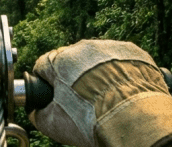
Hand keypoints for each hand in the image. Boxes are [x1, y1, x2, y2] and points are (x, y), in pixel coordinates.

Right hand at [29, 40, 171, 146]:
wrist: (134, 121)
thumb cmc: (91, 121)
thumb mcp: (53, 125)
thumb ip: (38, 113)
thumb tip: (36, 111)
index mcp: (59, 60)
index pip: (44, 66)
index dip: (47, 84)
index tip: (55, 97)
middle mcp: (84, 48)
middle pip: (71, 63)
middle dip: (73, 80)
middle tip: (83, 102)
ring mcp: (110, 47)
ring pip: (97, 60)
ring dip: (98, 75)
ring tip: (106, 98)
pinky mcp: (134, 52)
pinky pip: (121, 61)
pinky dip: (121, 73)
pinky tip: (123, 93)